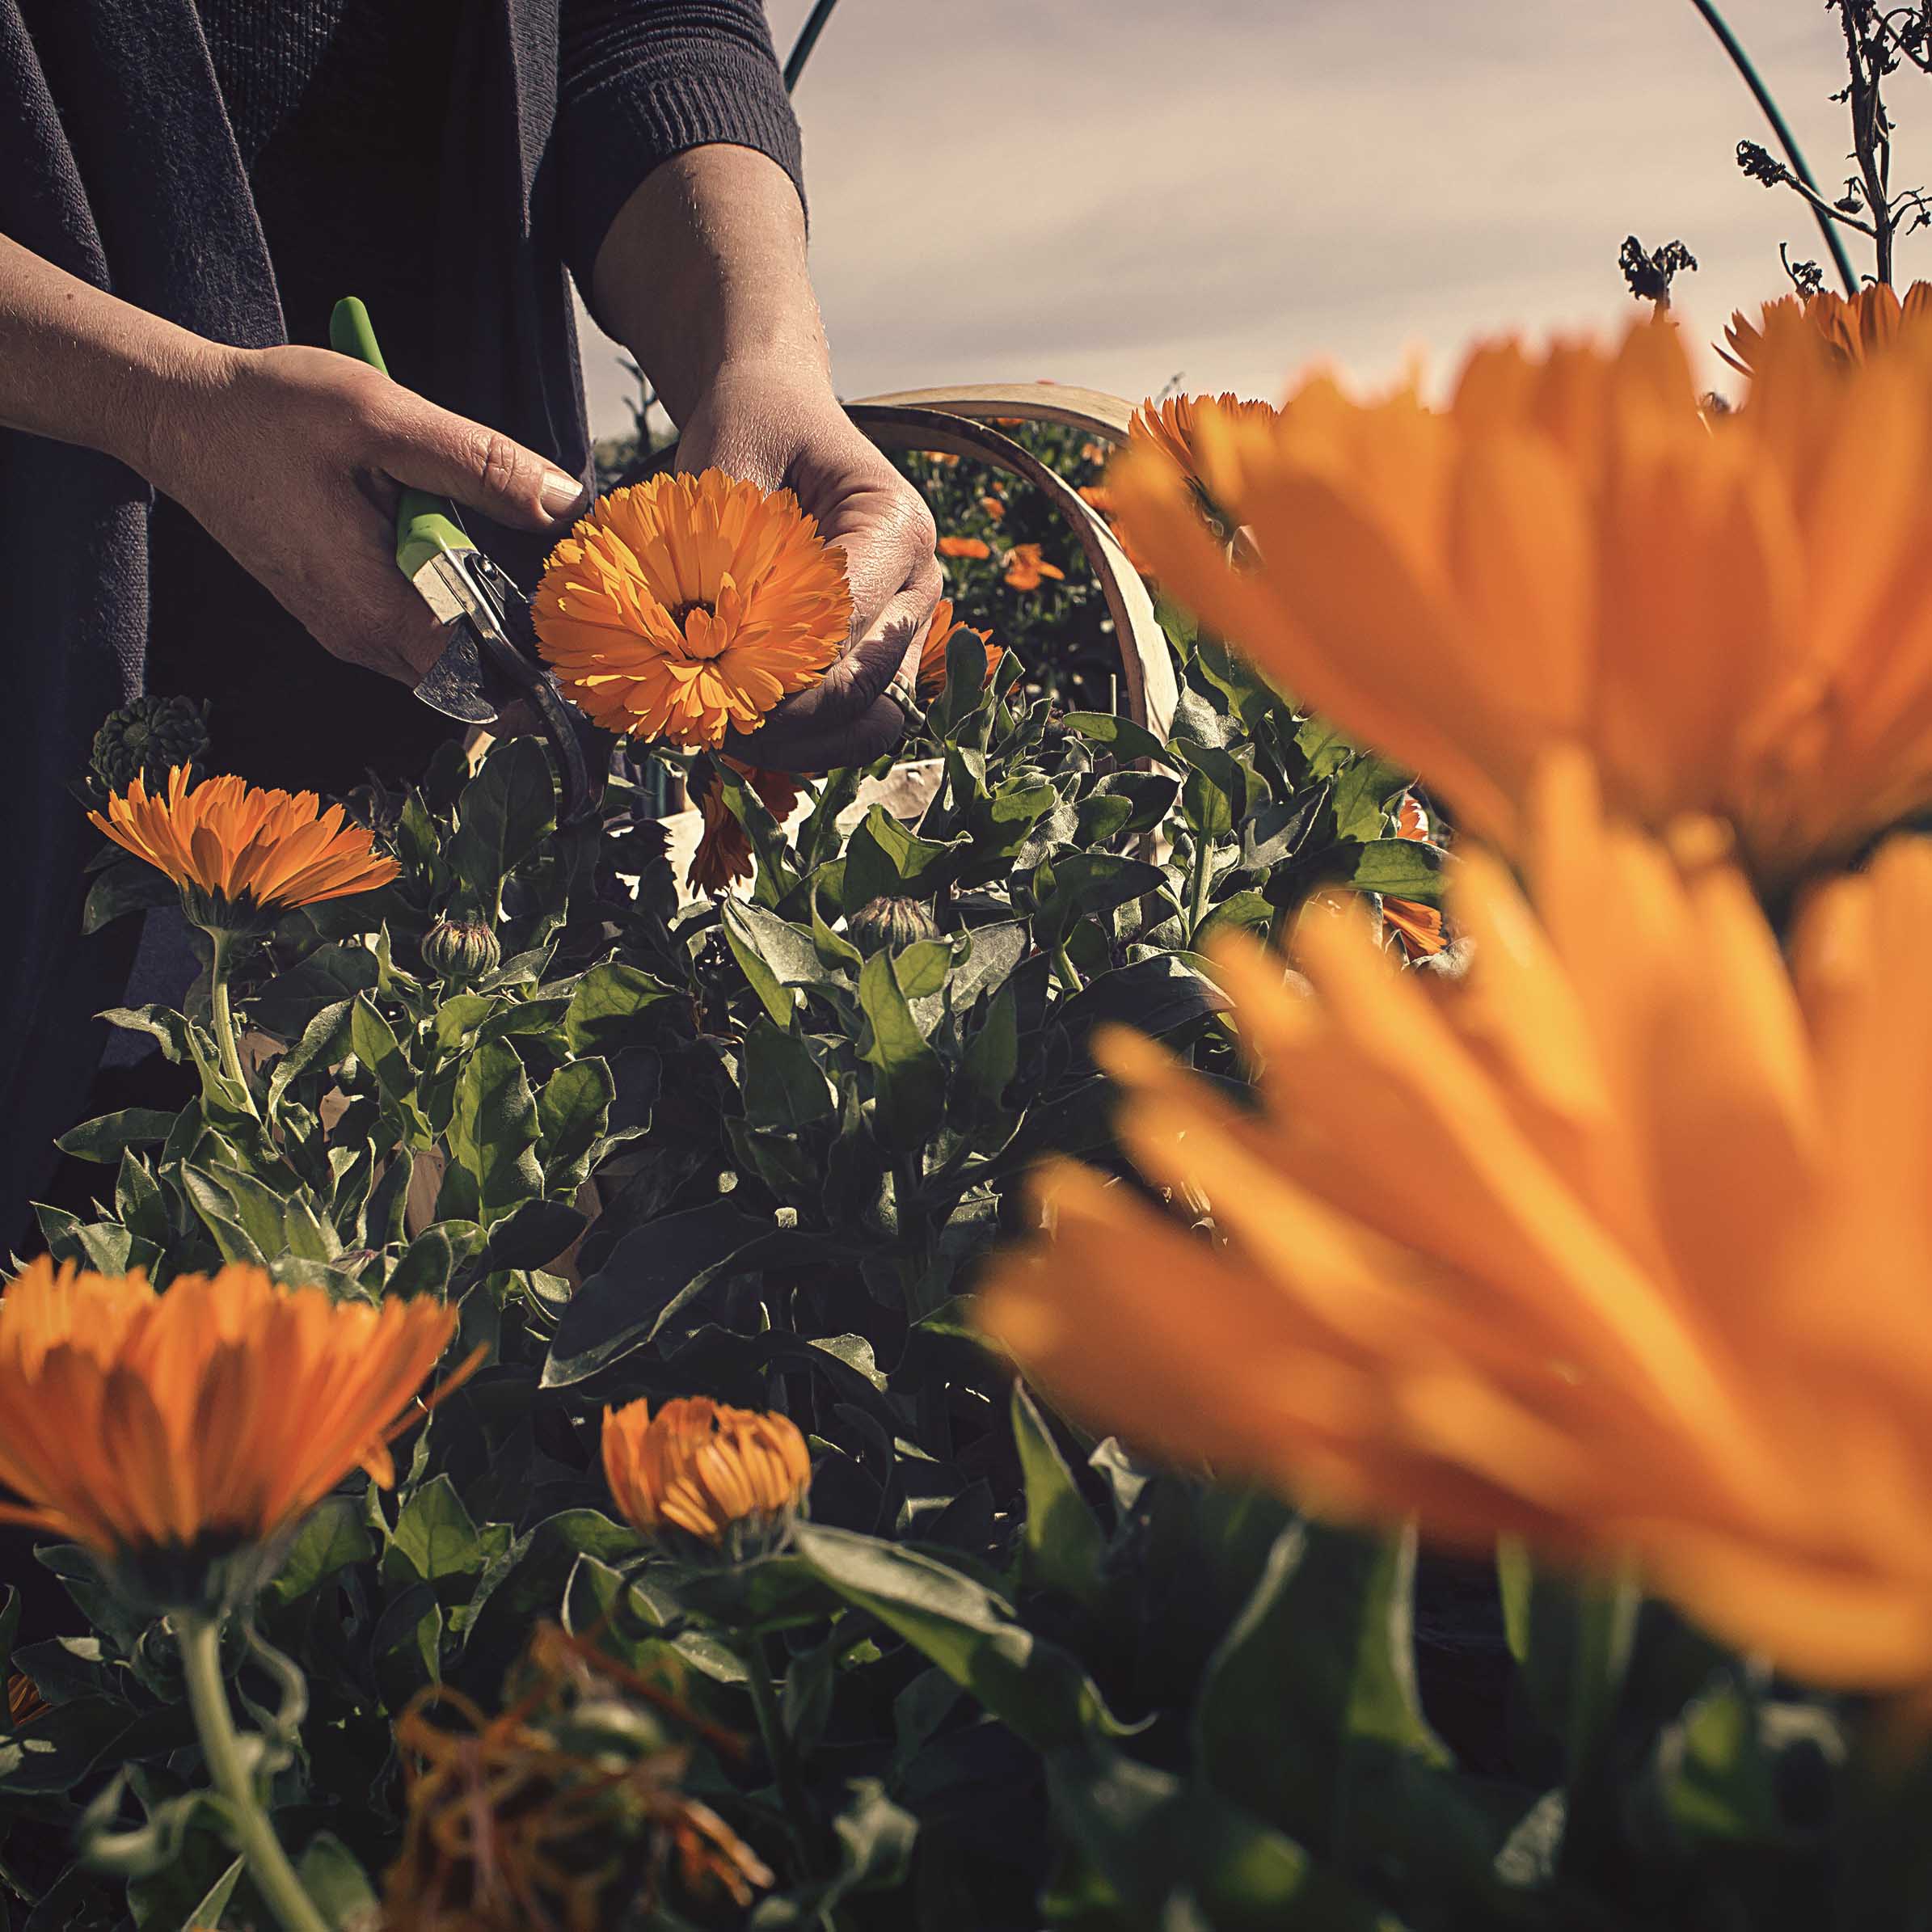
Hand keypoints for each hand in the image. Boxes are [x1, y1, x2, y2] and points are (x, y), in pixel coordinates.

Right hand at [141, 344, 585, 684]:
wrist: (181, 417)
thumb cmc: (270, 414)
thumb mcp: (382, 418)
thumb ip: (476, 465)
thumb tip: (563, 501)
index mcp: (375, 606)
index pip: (482, 681)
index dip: (542, 670)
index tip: (584, 644)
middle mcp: (360, 638)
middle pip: (471, 680)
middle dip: (527, 651)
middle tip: (572, 602)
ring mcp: (347, 631)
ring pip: (446, 661)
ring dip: (491, 628)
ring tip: (533, 581)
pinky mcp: (341, 614)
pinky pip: (418, 636)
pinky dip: (455, 611)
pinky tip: (471, 560)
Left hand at [672, 361, 940, 771]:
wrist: (778, 415)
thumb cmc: (752, 428)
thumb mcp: (729, 461)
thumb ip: (728, 545)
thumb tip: (712, 641)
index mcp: (897, 526)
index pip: (847, 622)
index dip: (776, 664)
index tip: (704, 672)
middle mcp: (920, 585)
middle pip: (864, 685)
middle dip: (783, 715)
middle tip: (706, 716)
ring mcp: (908, 629)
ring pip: (871, 723)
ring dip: (799, 743)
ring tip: (727, 732)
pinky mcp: (884, 659)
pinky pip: (857, 728)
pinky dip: (806, 743)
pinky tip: (748, 729)